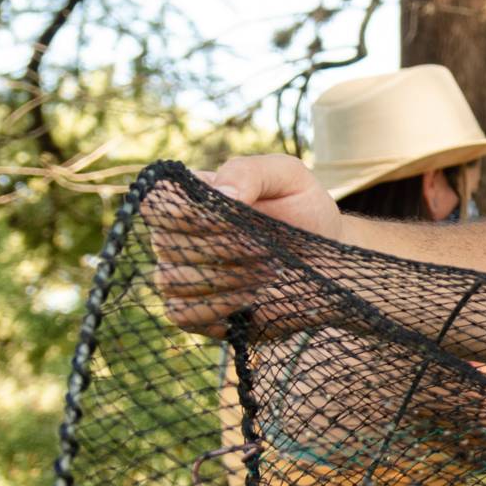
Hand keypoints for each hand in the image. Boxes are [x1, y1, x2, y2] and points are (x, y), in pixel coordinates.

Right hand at [148, 155, 341, 338]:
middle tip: (265, 246)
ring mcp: (186, 275)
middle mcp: (179, 237)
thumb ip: (248, 172)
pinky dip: (216, 305)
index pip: (155, 203)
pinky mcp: (200, 312)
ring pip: (170, 279)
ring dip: (223, 275)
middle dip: (220, 245)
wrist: (330, 255)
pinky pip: (181, 313)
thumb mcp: (287, 176)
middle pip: (164, 244)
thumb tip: (220, 194)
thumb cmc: (303, 209)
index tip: (233, 216)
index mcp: (191, 200)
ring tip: (267, 269)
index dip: (186, 213)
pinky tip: (252, 296)